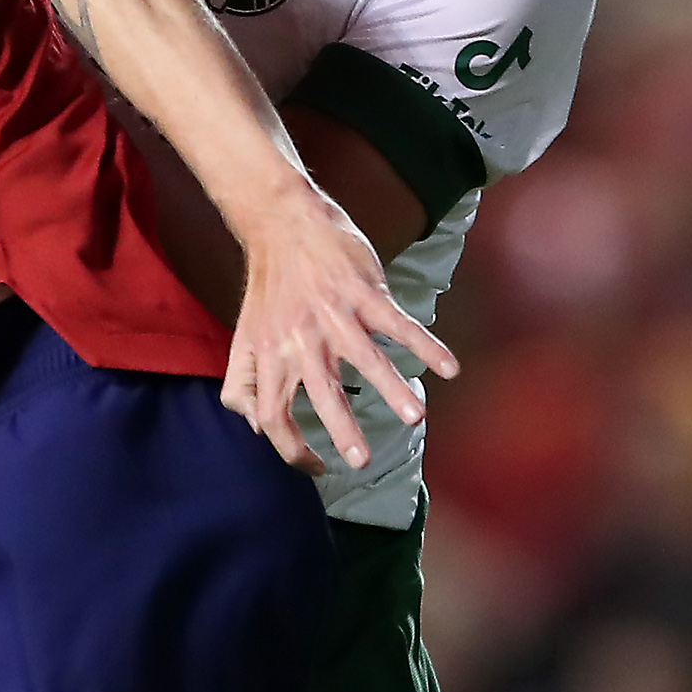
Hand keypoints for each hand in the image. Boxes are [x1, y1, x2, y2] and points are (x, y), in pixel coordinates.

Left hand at [226, 186, 456, 471]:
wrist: (282, 224)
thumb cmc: (268, 289)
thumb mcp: (244, 337)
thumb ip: (242, 383)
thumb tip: (256, 427)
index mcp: (270, 356)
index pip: (272, 414)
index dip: (290, 449)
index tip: (318, 467)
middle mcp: (301, 340)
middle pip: (321, 393)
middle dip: (343, 430)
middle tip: (363, 461)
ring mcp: (334, 315)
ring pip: (366, 358)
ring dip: (392, 389)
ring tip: (414, 418)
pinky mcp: (362, 292)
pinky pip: (397, 323)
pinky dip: (425, 345)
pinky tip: (449, 367)